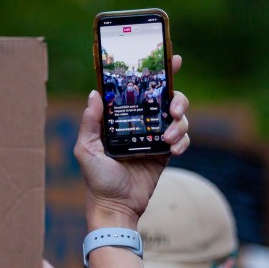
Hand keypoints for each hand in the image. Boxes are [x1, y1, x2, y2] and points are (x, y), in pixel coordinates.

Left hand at [74, 55, 189, 229]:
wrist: (117, 207)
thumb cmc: (97, 180)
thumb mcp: (86, 150)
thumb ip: (90, 123)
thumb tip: (95, 94)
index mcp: (121, 118)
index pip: (139, 89)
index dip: (157, 73)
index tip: (173, 60)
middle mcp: (140, 123)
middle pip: (167, 99)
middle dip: (176, 99)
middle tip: (173, 109)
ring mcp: (154, 137)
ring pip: (178, 118)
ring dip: (179, 124)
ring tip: (167, 139)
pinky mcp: (165, 154)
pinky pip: (182, 139)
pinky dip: (182, 141)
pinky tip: (173, 150)